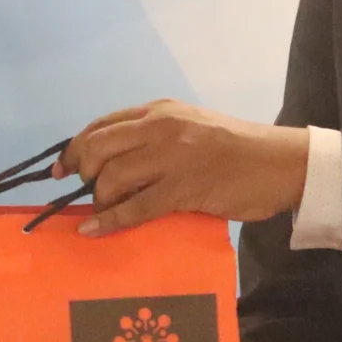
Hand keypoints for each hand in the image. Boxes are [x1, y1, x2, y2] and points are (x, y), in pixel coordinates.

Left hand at [56, 101, 309, 235]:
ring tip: (103, 212)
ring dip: (99, 199)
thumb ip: (155, 136)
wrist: (279, 163)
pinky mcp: (184, 188)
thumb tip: (115, 161)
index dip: (76, 147)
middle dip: (82, 173)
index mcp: (160, 111)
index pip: (103, 124)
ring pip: (112, 177)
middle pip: (99, 148)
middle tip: (84, 193)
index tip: (62, 168)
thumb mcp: (190, 126)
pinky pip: (135, 207)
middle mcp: (160, 128)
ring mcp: (171, 157)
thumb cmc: (236, 149)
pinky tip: (93, 230)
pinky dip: (109, 221)